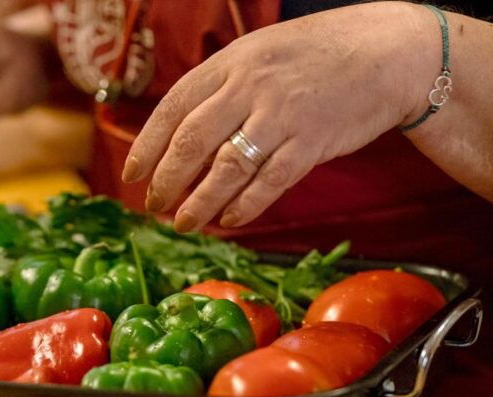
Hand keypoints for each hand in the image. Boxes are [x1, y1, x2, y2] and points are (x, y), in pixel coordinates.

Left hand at [122, 2, 440, 231]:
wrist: (385, 53)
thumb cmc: (313, 57)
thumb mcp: (257, 55)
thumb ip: (219, 89)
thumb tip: (178, 135)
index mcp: (230, 64)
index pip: (173, 108)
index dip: (147, 146)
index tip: (131, 177)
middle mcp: (250, 87)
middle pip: (192, 141)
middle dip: (167, 180)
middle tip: (154, 206)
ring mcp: (281, 115)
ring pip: (226, 168)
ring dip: (200, 202)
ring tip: (184, 223)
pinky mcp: (311, 142)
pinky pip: (269, 182)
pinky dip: (245, 206)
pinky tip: (229, 222)